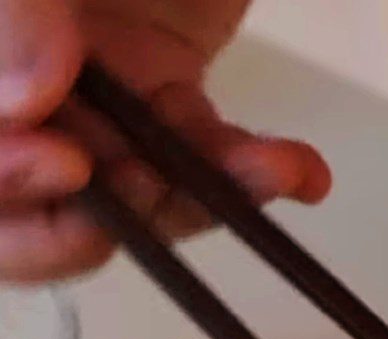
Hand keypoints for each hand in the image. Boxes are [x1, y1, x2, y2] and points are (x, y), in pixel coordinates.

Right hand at [0, 0, 331, 281]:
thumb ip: (8, 5)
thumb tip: (31, 96)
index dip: (5, 183)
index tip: (64, 163)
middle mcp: (19, 94)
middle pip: (40, 207)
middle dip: (101, 210)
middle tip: (142, 184)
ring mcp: (96, 102)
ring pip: (138, 199)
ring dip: (200, 197)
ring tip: (264, 170)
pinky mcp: (168, 99)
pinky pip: (207, 159)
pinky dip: (253, 171)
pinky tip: (299, 169)